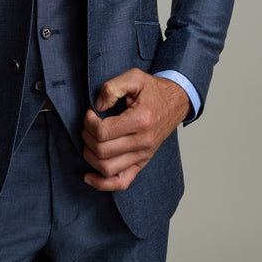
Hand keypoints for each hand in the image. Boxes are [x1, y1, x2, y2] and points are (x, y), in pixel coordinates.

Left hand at [82, 69, 189, 191]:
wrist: (175, 101)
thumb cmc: (153, 90)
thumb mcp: (133, 76)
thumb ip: (112, 87)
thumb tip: (97, 106)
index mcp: (140, 120)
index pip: (103, 132)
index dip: (89, 122)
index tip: (90, 112)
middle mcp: (143, 142)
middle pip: (102, 151)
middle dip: (86, 136)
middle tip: (88, 123)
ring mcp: (143, 156)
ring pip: (107, 169)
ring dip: (90, 156)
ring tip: (90, 140)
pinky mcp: (142, 163)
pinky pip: (121, 183)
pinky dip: (102, 184)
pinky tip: (88, 176)